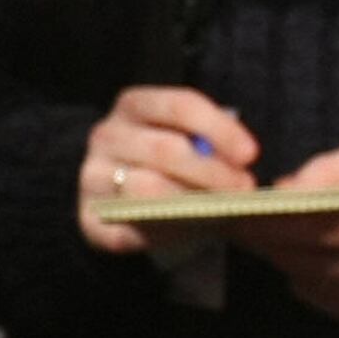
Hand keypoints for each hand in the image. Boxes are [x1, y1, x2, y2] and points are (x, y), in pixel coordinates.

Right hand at [76, 87, 257, 257]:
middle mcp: (107, 135)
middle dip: (213, 172)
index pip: (181, 106)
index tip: (250, 155)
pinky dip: (165, 232)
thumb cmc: (162, 162)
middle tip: (243, 190)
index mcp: (134, 106)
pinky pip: (131, 227)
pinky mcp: (89, 218)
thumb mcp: (182, 137)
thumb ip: (207, 144)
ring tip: (220, 211)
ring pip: (146, 189)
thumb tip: (241, 169)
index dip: (219, 130)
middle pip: (165, 149)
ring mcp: (92, 176)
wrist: (110, 191)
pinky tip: (187, 229)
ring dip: (190, 203)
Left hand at [239, 134, 338, 323]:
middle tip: (232, 220)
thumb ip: (335, 167)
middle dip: (262, 239)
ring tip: (256, 234)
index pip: (311, 225)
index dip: (267, 218)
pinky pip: (317, 297)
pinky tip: (292, 255)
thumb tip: (284, 189)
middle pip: (300, 256)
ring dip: (278, 257)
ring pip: (303, 278)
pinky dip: (301, 276)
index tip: (235, 207)